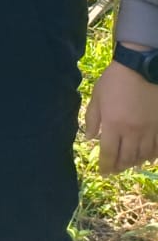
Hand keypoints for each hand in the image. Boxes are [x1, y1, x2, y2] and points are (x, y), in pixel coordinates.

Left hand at [84, 48, 157, 174]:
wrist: (141, 68)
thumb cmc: (114, 81)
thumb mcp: (97, 97)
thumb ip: (93, 119)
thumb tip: (90, 138)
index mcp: (114, 125)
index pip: (108, 152)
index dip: (105, 165)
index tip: (103, 172)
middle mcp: (132, 132)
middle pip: (126, 157)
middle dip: (119, 166)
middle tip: (114, 170)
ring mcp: (149, 130)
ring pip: (143, 155)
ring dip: (134, 163)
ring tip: (128, 165)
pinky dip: (152, 156)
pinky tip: (147, 158)